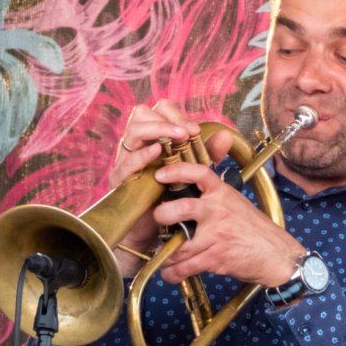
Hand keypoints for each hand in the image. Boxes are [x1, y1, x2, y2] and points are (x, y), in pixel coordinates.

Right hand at [109, 101, 232, 275]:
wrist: (155, 233)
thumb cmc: (172, 199)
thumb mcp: (193, 173)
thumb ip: (207, 154)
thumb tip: (226, 135)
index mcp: (154, 140)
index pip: (158, 112)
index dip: (176, 115)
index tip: (194, 130)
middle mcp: (138, 146)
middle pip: (142, 114)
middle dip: (166, 119)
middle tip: (186, 132)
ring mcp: (126, 161)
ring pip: (133, 131)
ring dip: (157, 130)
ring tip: (177, 137)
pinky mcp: (120, 180)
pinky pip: (126, 161)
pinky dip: (142, 154)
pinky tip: (156, 152)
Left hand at [148, 159, 304, 287]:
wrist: (277, 255)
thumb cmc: (256, 231)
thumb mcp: (238, 204)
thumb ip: (216, 198)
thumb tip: (188, 197)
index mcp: (223, 194)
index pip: (199, 173)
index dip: (177, 171)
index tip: (161, 174)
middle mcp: (218, 211)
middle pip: (179, 208)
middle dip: (161, 216)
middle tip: (159, 222)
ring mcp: (216, 234)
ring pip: (178, 245)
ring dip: (165, 256)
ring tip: (164, 259)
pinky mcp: (215, 257)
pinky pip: (185, 266)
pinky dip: (173, 273)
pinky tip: (171, 274)